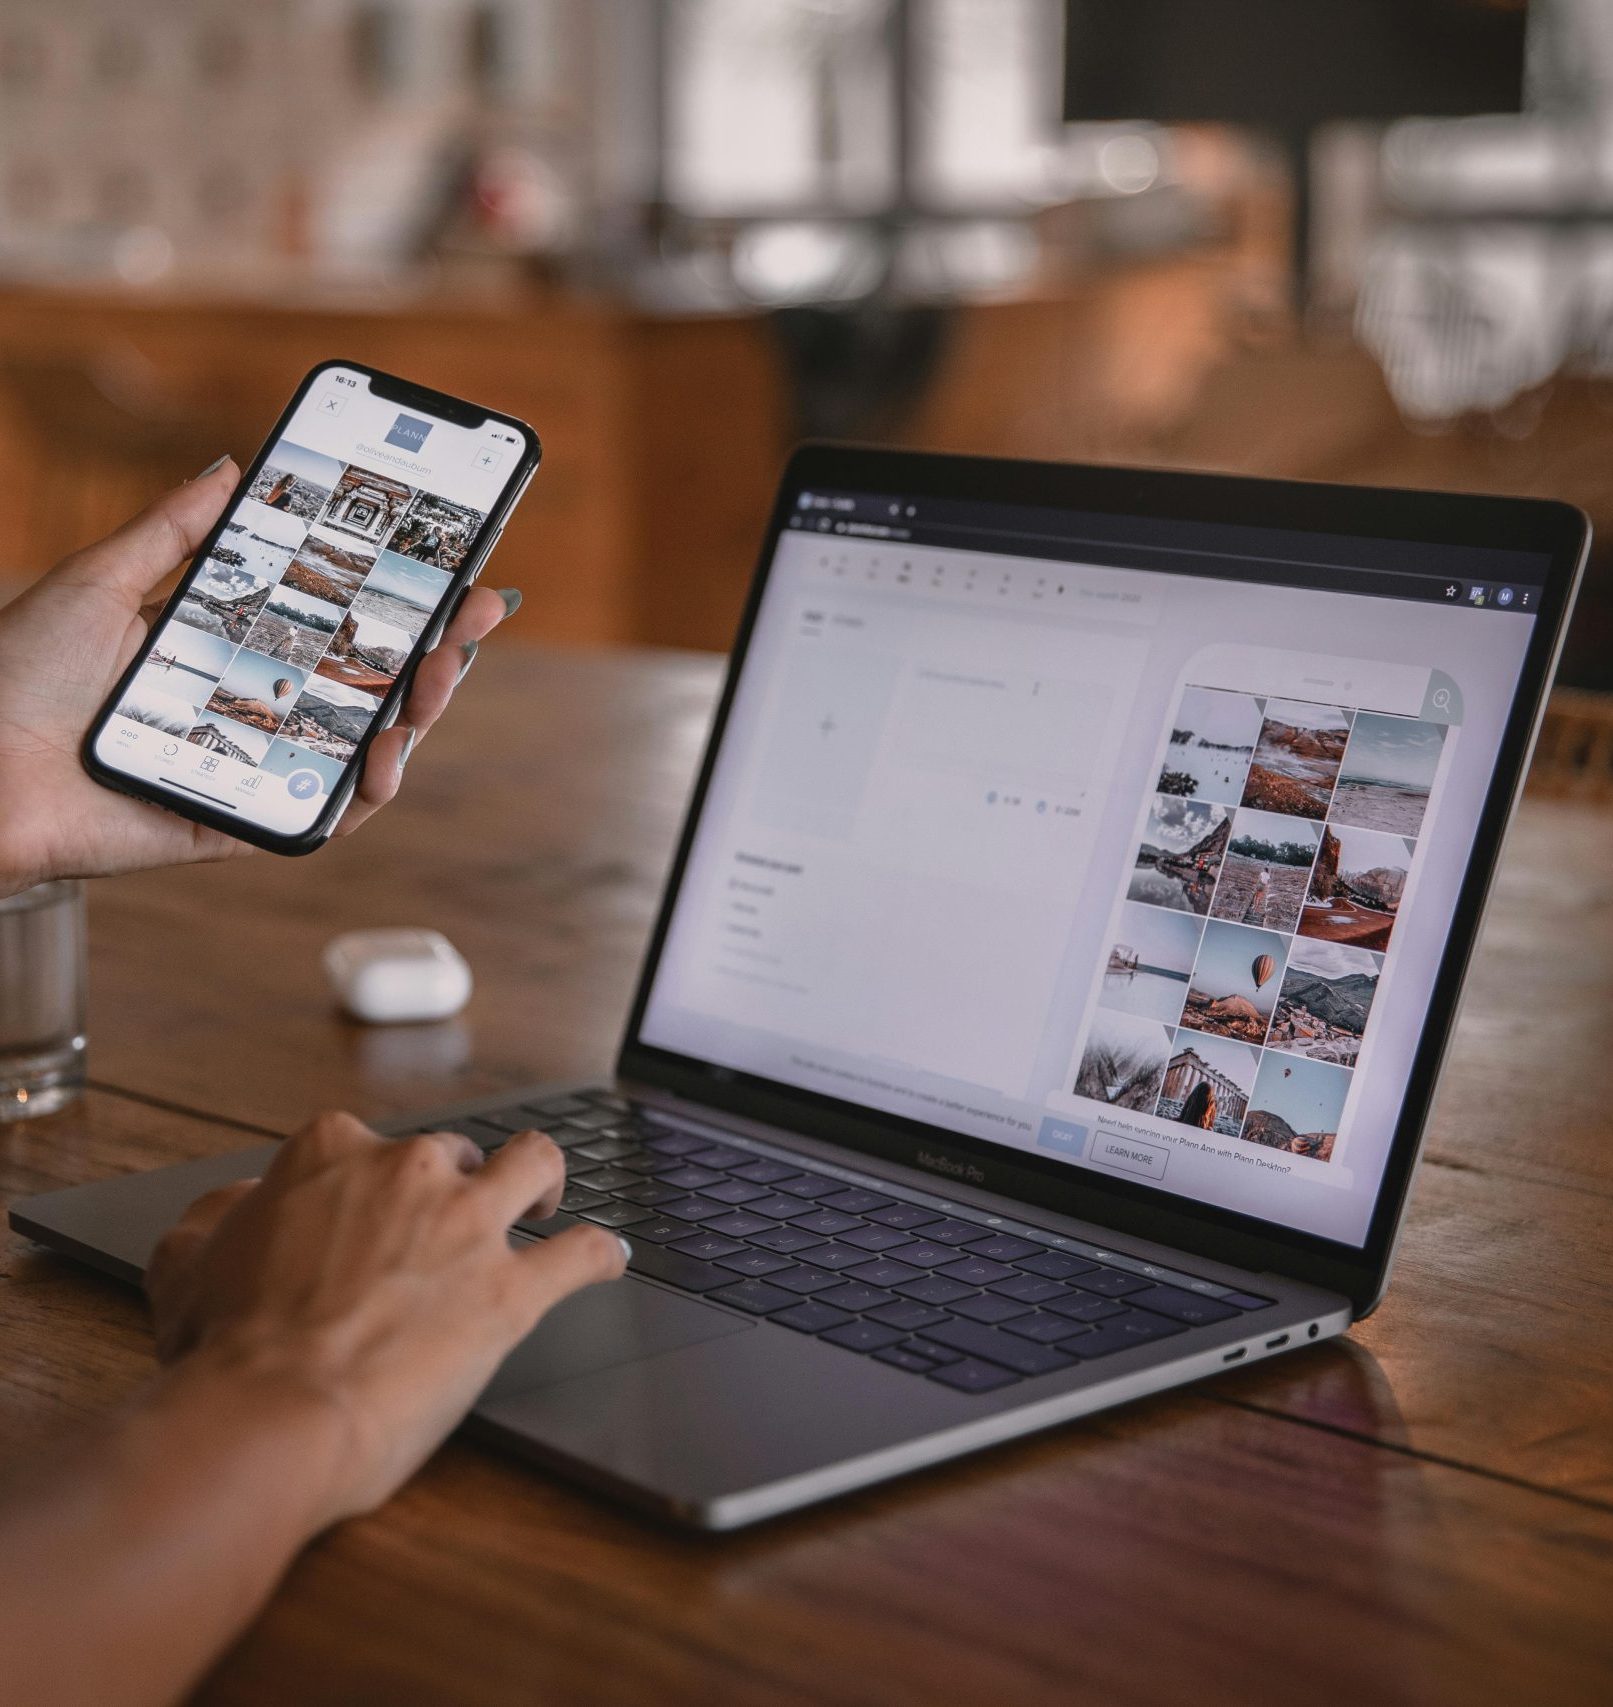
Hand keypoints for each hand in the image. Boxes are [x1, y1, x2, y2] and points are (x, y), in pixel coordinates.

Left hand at [0, 459, 514, 894]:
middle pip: (369, 685)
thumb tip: (234, 467)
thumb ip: (173, 530)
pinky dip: (365, 792)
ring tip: (439, 678)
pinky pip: (322, 814)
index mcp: (231, 652)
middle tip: (474, 616)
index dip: (401, 602)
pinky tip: (387, 757)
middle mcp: (254, 710)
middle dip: (437, 651)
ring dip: (418, 715)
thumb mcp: (101, 581)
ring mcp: (255, 769)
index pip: (337, 625)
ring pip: (363, 748)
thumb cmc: (16, 677)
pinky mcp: (242, 824)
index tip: (454, 570)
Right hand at [146, 1112, 625, 1529]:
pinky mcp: (511, 1290)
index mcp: (333, 1154)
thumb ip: (221, 1219)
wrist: (270, 1413)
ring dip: (545, 1181)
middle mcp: (410, 1172)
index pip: (363, 1144)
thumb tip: (238, 1206)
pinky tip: (609, 1259)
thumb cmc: (225, 1351)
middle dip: (452, 1185)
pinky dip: (600, 1254)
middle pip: (452, 1154)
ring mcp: (469, 1226)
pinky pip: (580, 1254)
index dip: (366, 1181)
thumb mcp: (188, 1264)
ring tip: (545, 1202)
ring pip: (537, 1166)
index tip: (367, 1210)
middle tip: (442, 1231)